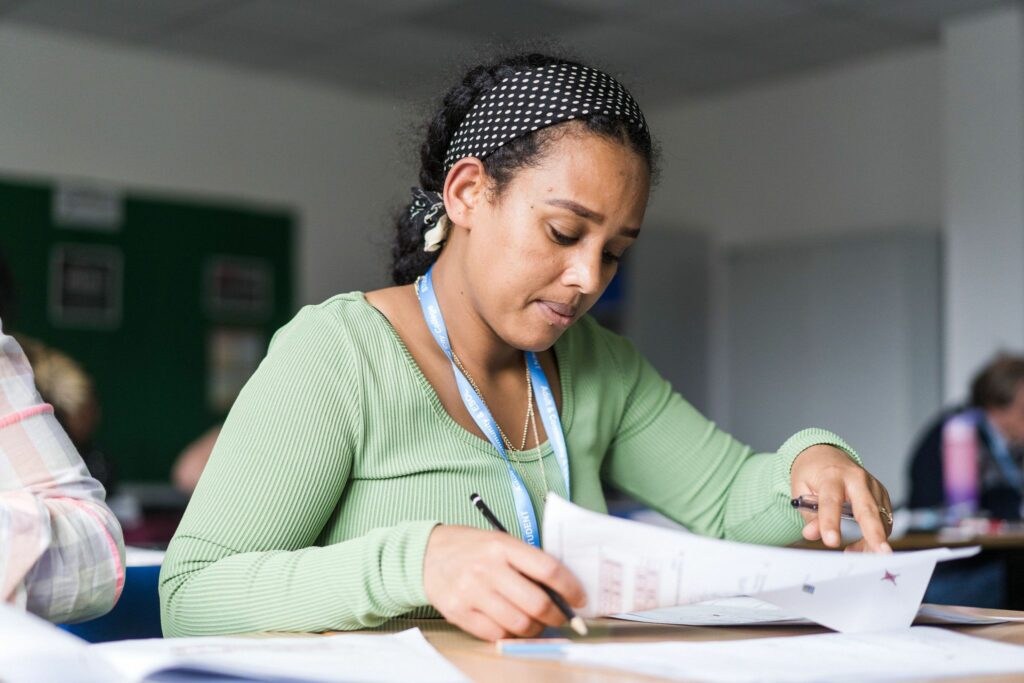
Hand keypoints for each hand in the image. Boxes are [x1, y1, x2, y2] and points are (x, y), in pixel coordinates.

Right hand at [423, 525, 586, 640]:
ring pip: (519, 624)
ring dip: (535, 628)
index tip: (580, 598)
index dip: (570, 587)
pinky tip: (511, 624)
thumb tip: (561, 591)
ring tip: (536, 622)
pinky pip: (496, 634)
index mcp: (502, 546)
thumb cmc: (471, 548)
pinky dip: (510, 634)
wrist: (426, 554)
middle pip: (537, 603)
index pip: (548, 569)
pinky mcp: (459, 613)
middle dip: (557, 615)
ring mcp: (472, 592)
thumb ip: (527, 562)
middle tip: (562, 616)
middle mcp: (488, 569)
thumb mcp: (499, 542)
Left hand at [790, 445, 893, 552]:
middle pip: (867, 509)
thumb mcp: (800, 490)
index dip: (830, 523)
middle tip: (881, 553)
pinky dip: (876, 537)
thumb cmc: (812, 474)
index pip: (830, 502)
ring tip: (853, 553)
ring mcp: (873, 485)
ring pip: (880, 519)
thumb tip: (812, 534)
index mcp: (831, 476)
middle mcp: (856, 478)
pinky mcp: (882, 494)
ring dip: (871, 542)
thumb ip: (808, 515)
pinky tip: (862, 545)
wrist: (826, 455)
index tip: (831, 542)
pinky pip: (885, 520)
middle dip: (875, 533)